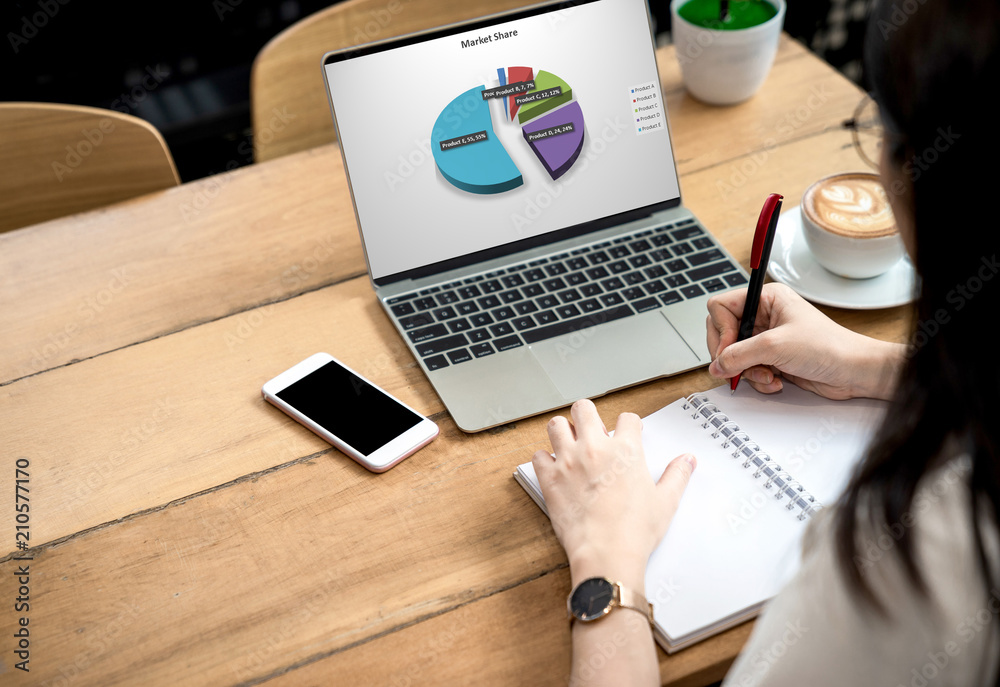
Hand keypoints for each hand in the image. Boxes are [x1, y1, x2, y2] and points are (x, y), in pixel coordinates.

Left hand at [532, 399, 695, 591]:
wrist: (607, 553)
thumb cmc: (635, 530)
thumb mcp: (665, 501)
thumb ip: (677, 475)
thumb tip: (687, 461)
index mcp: (626, 449)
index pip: (627, 418)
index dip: (629, 424)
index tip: (628, 432)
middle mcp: (595, 447)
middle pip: (583, 409)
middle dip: (588, 415)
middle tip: (592, 430)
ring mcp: (568, 461)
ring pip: (556, 425)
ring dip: (563, 431)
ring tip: (570, 443)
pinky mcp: (549, 478)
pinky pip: (538, 456)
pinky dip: (544, 459)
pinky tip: (554, 468)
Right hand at [706, 282, 905, 399]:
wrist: (853, 372)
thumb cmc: (828, 347)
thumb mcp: (775, 346)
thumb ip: (738, 355)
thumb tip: (716, 366)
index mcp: (765, 299)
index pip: (721, 307)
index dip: (720, 330)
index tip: (728, 350)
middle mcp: (763, 316)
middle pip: (723, 333)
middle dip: (732, 355)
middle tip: (737, 368)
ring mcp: (766, 338)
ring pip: (734, 355)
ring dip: (748, 371)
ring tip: (768, 375)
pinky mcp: (771, 358)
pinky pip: (747, 369)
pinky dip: (758, 380)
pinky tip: (777, 381)